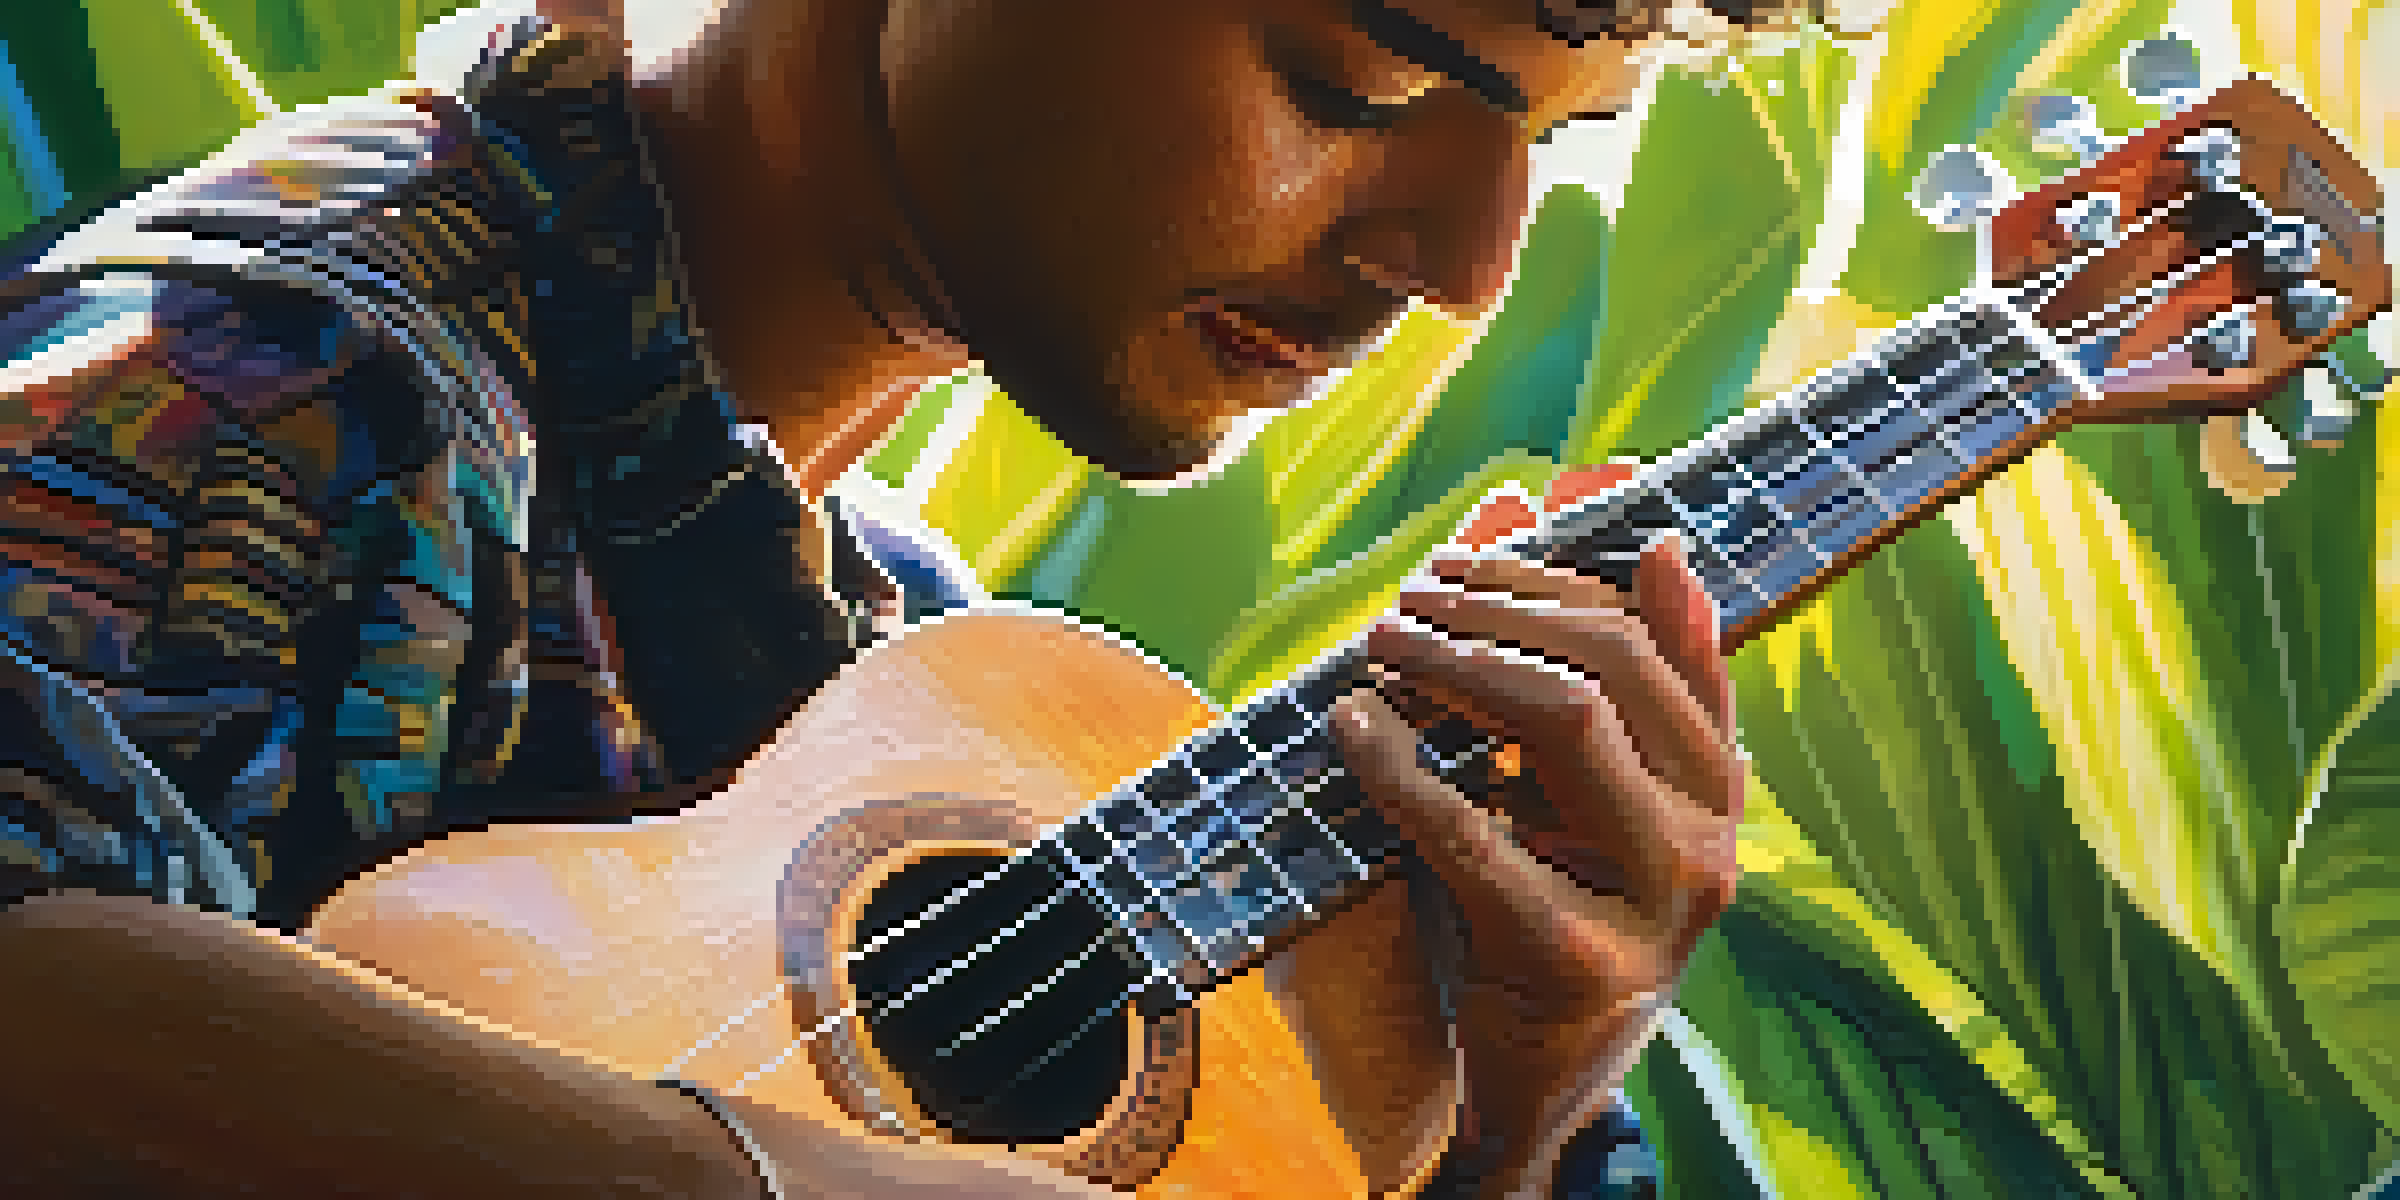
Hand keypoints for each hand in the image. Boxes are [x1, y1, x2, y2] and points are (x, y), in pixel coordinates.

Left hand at [1328, 467, 1742, 1196]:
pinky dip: (1399, 765)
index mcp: (1713, 786)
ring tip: (1382, 639)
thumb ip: (1560, 649)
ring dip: (1458, 658)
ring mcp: (1655, 905)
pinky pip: (1476, 831)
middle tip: (1414, 588)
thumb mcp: (1551, 784)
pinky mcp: (1572, 958)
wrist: (1523, 1088)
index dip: (1581, 562)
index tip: (1507, 519)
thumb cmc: (1532, 909)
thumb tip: (1552, 484)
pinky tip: (1349, 728)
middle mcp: (1709, 838)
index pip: (1662, 635)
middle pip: (1615, 661)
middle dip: (1504, 601)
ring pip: (1565, 720)